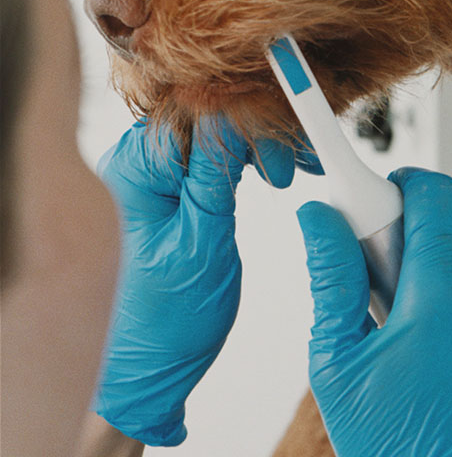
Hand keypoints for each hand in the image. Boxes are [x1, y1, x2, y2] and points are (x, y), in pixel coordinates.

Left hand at [95, 116, 319, 445]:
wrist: (151, 366)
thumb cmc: (167, 319)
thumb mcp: (203, 244)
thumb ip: (215, 173)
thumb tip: (232, 111)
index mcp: (132, 170)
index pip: (195, 110)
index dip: (248, 114)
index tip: (290, 130)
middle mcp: (135, 159)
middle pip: (207, 111)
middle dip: (259, 129)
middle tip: (293, 165)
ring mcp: (152, 168)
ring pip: (216, 125)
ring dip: (259, 141)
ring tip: (289, 173)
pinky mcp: (171, 180)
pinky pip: (214, 147)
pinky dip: (248, 154)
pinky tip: (276, 171)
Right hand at [298, 167, 451, 456]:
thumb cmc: (389, 448)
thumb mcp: (337, 364)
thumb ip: (331, 276)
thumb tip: (318, 214)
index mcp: (439, 299)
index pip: (433, 197)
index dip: (406, 184)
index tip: (386, 194)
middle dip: (416, 247)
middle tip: (384, 289)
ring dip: (448, 293)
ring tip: (419, 349)